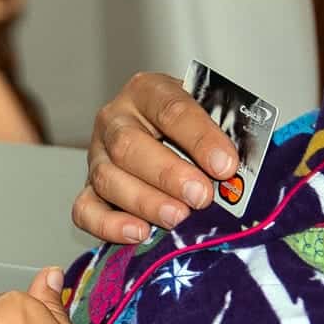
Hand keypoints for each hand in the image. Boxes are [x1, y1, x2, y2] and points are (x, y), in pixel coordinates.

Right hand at [74, 72, 239, 242]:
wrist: (170, 141)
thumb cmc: (194, 130)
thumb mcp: (212, 116)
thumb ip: (224, 137)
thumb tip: (237, 174)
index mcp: (147, 91)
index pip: (171, 108)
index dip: (199, 137)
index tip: (226, 165)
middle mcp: (114, 120)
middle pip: (128, 145)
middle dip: (167, 174)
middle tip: (200, 196)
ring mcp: (96, 155)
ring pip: (107, 178)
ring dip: (144, 201)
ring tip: (177, 218)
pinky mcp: (86, 189)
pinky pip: (85, 209)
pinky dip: (109, 225)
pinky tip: (139, 233)